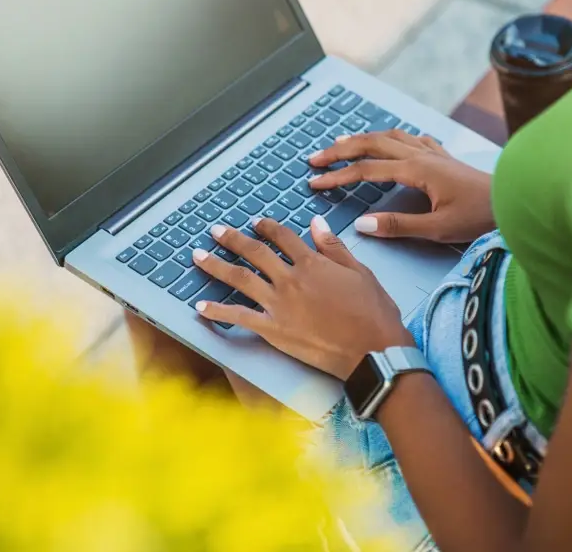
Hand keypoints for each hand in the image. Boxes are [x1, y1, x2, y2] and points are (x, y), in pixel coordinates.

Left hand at [190, 217, 412, 379]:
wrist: (373, 350)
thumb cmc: (373, 313)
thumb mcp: (360, 272)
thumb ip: (333, 247)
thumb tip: (316, 223)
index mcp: (312, 263)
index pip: (283, 237)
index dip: (268, 226)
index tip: (256, 222)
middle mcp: (291, 279)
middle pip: (255, 252)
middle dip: (233, 239)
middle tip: (216, 231)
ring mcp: (279, 304)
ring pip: (239, 278)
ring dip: (216, 265)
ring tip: (197, 256)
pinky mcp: (273, 330)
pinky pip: (239, 317)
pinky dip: (217, 312)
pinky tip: (200, 307)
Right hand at [308, 129, 494, 243]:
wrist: (514, 199)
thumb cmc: (480, 216)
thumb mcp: (437, 228)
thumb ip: (397, 226)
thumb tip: (361, 224)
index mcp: (416, 171)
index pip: (366, 171)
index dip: (337, 177)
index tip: (314, 183)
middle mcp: (421, 155)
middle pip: (371, 145)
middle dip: (340, 150)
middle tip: (315, 158)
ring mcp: (433, 152)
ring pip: (389, 136)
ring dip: (362, 138)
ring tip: (341, 142)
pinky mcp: (443, 155)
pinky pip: (410, 138)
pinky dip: (391, 136)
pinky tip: (390, 139)